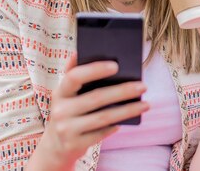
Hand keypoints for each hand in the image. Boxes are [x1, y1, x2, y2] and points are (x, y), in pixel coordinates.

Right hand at [29, 54, 148, 169]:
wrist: (54, 148)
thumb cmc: (68, 113)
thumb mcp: (66, 95)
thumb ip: (74, 75)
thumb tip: (79, 52)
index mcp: (60, 92)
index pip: (74, 76)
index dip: (94, 70)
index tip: (116, 65)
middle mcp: (60, 110)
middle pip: (96, 98)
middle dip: (122, 91)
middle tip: (142, 86)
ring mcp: (66, 129)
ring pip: (103, 117)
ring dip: (127, 110)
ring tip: (145, 105)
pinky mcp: (74, 145)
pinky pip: (101, 134)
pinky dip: (115, 126)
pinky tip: (128, 120)